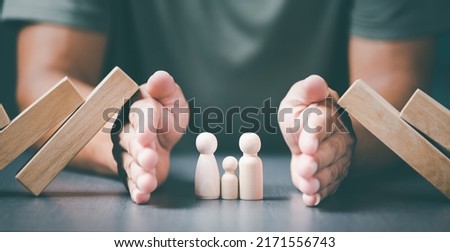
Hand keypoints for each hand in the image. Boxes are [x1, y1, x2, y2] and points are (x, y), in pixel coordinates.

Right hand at [113, 71, 188, 203]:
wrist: (150, 135)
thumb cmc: (162, 114)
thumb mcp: (169, 98)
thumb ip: (165, 88)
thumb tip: (160, 78)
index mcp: (138, 108)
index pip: (142, 114)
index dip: (145, 124)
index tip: (148, 135)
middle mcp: (128, 131)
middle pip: (133, 141)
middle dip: (141, 150)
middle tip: (149, 158)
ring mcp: (128, 154)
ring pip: (131, 163)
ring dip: (140, 173)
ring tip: (148, 182)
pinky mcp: (133, 172)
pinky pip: (131, 182)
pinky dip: (136, 190)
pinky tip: (142, 196)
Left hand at [278, 75, 354, 205]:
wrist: (312, 133)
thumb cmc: (304, 112)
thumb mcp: (298, 97)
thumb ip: (306, 90)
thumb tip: (316, 82)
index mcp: (327, 114)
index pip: (323, 123)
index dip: (314, 134)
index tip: (305, 144)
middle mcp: (338, 137)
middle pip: (331, 149)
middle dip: (318, 160)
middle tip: (306, 167)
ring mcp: (338, 158)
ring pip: (332, 170)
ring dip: (320, 180)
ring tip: (307, 187)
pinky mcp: (333, 174)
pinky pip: (330, 185)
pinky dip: (320, 194)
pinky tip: (310, 198)